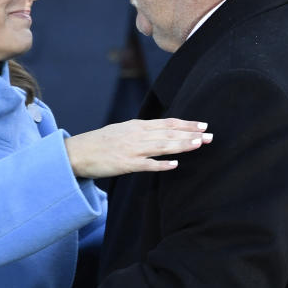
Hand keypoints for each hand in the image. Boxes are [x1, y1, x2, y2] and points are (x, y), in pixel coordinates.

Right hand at [65, 118, 211, 178]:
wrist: (77, 152)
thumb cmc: (100, 143)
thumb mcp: (122, 130)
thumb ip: (141, 131)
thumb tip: (159, 132)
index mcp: (137, 126)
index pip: (167, 123)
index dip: (186, 124)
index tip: (203, 125)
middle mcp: (137, 135)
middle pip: (168, 134)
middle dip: (191, 134)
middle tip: (210, 136)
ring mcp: (131, 149)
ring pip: (161, 146)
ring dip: (181, 145)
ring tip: (198, 144)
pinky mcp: (125, 164)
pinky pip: (146, 165)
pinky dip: (161, 164)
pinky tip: (175, 164)